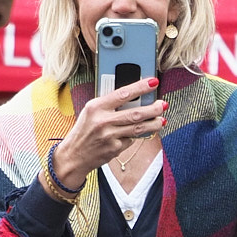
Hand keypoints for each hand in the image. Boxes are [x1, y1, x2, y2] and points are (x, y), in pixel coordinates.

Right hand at [49, 78, 165, 191]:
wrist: (74, 154)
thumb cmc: (84, 130)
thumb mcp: (91, 111)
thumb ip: (110, 105)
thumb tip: (135, 98)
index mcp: (96, 107)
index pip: (123, 94)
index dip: (140, 87)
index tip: (153, 82)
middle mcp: (103, 121)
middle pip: (135, 114)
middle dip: (153, 109)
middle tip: (163, 105)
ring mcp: (110, 136)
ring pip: (138, 128)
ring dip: (153, 124)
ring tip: (162, 120)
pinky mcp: (114, 149)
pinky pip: (131, 139)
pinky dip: (136, 136)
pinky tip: (140, 133)